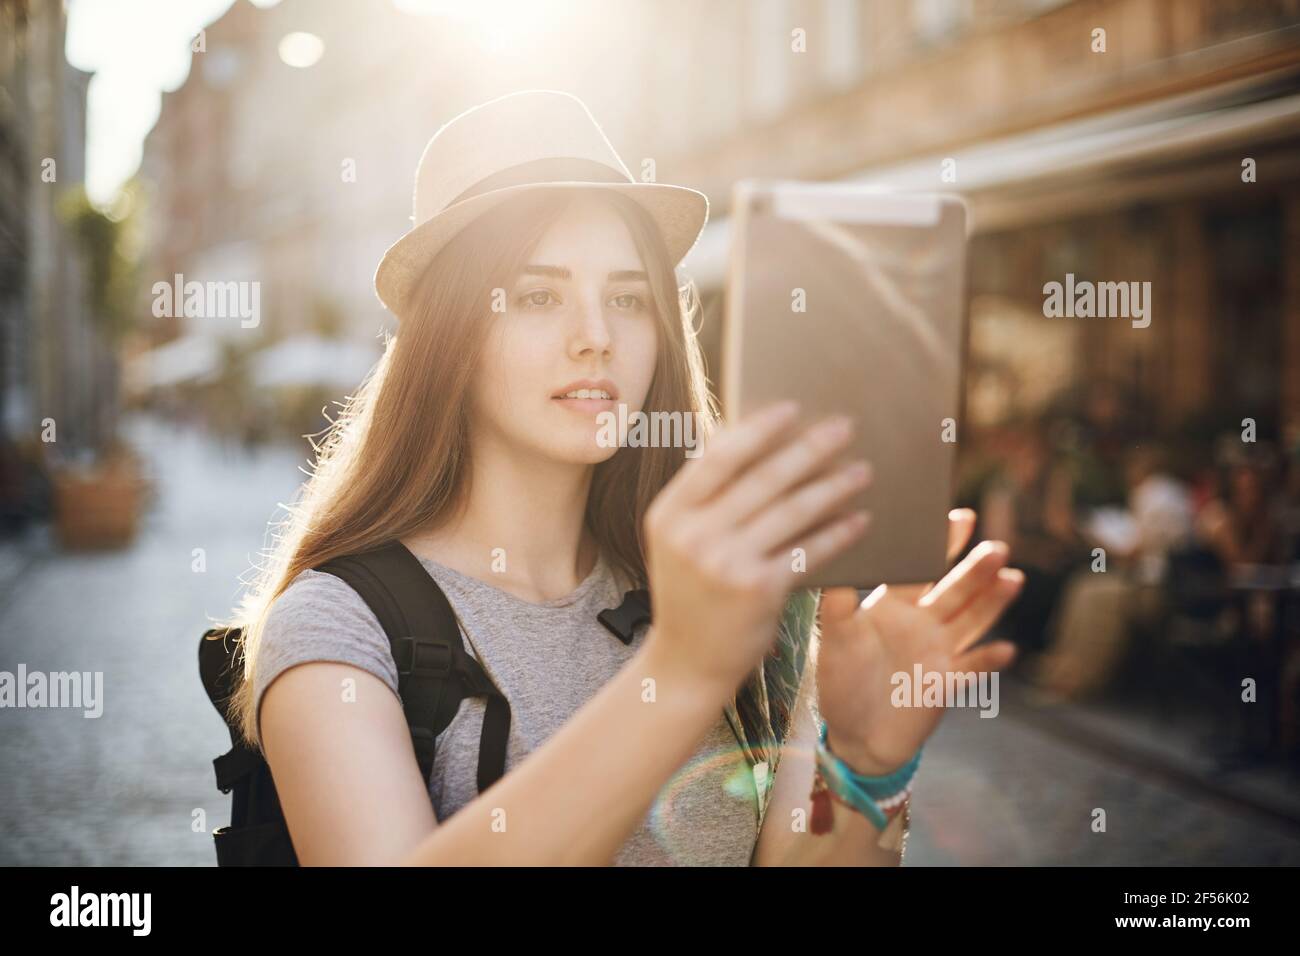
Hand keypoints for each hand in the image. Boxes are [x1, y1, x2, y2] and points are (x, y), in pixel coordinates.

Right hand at [643, 402, 871, 695]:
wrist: (686, 664)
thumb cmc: (691, 594)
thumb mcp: (679, 542)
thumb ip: (705, 498)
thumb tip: (748, 438)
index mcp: (670, 514)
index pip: (717, 457)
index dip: (758, 429)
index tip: (792, 409)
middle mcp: (694, 535)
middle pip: (762, 478)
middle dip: (808, 449)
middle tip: (843, 427)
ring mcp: (725, 563)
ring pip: (791, 511)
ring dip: (833, 486)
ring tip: (862, 471)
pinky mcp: (758, 591)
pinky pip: (808, 551)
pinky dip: (837, 534)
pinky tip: (860, 520)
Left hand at [814, 509, 1022, 774]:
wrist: (853, 734)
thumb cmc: (841, 679)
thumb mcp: (834, 638)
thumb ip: (837, 602)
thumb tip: (832, 561)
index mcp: (893, 604)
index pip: (922, 567)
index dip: (941, 544)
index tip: (959, 517)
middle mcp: (922, 622)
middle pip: (955, 589)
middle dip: (975, 569)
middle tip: (996, 547)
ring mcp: (939, 650)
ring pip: (972, 620)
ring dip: (993, 602)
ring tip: (1012, 578)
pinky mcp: (947, 682)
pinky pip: (973, 668)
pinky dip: (989, 660)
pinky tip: (1006, 650)